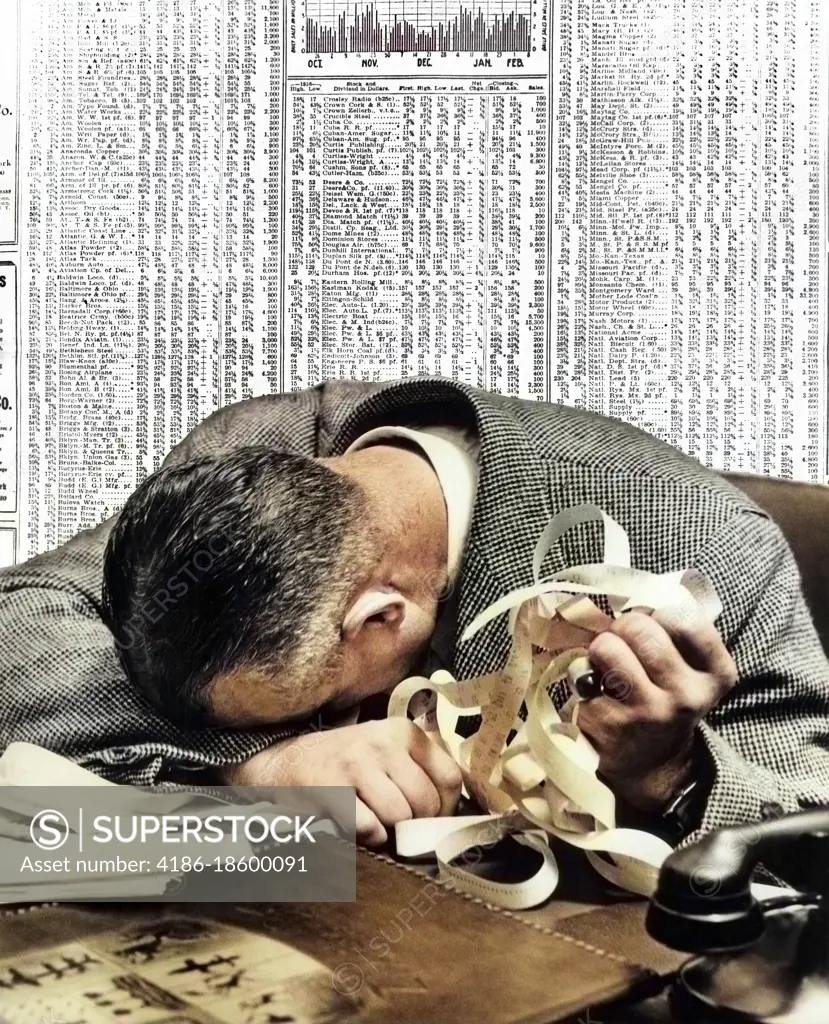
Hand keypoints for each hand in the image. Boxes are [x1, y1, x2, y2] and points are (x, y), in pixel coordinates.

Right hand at [222, 719, 461, 847]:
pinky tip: (361, 828)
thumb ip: (422, 768)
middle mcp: (384, 742)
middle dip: (416, 825)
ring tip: (379, 825)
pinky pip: (369, 827)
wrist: (289, 760)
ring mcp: (357, 763)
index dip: (446, 808)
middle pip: (426, 802)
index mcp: (405, 732)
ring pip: (400, 816)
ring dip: (391, 833)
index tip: (432, 819)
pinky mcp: (333, 788)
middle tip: (400, 827)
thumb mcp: (389, 749)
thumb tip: (456, 811)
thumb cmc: (349, 762)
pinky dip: (370, 837)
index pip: (450, 778)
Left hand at [577, 609, 737, 812]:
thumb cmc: (669, 699)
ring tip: (607, 662)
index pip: (685, 618)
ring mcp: (648, 713)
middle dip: (624, 626)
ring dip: (601, 648)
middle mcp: (687, 696)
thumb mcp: (692, 669)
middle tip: (622, 638)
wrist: (655, 765)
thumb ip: (679, 632)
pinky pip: (583, 676)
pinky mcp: (610, 724)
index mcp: (716, 675)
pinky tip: (596, 691)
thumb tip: (640, 592)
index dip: (661, 613)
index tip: (656, 624)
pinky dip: (583, 676)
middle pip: (640, 629)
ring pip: (608, 648)